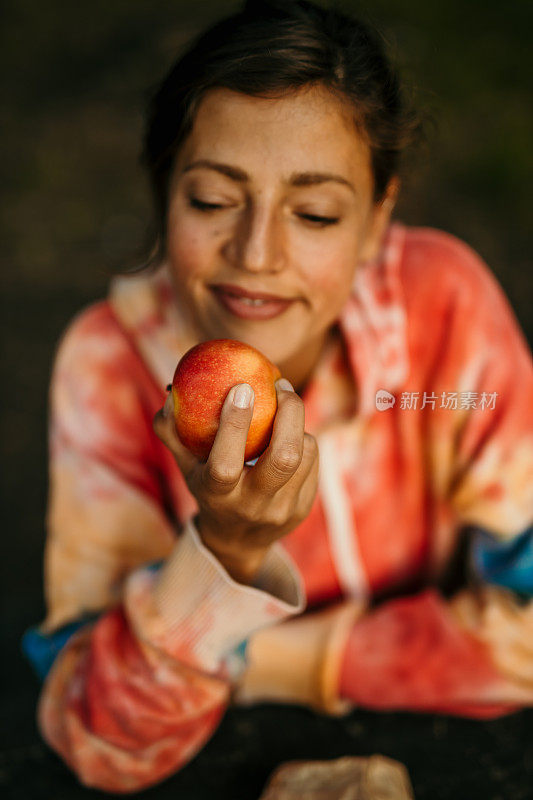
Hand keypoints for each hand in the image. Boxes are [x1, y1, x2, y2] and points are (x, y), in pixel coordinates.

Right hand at [153, 379, 318, 583]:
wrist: (237, 540)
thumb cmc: (207, 487)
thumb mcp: (185, 465)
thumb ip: (172, 430)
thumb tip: (170, 390)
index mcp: (218, 496)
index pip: (226, 464)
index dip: (235, 424)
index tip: (242, 387)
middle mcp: (253, 506)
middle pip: (284, 458)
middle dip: (289, 413)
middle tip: (281, 384)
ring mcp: (283, 510)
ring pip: (304, 453)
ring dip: (296, 423)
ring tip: (284, 407)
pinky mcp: (304, 507)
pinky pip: (313, 459)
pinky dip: (303, 439)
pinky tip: (291, 432)